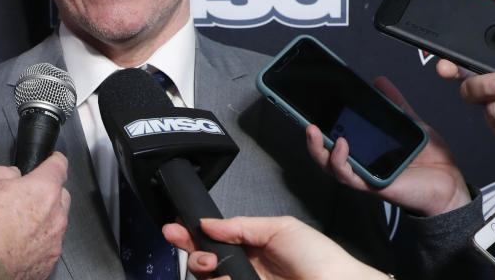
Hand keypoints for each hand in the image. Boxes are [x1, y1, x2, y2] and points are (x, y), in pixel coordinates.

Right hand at [0, 151, 69, 279]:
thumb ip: (4, 173)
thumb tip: (10, 176)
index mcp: (43, 190)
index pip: (59, 165)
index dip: (53, 160)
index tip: (52, 160)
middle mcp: (55, 215)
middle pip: (60, 196)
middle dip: (46, 193)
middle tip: (23, 198)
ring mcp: (53, 241)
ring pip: (54, 222)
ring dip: (41, 220)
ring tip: (13, 226)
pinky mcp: (47, 263)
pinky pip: (47, 246)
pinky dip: (36, 243)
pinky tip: (15, 244)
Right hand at [163, 216, 383, 279]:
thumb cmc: (320, 257)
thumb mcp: (280, 228)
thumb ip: (241, 225)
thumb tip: (208, 223)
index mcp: (250, 248)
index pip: (213, 240)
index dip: (191, 234)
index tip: (175, 228)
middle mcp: (243, 270)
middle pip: (203, 263)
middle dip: (192, 253)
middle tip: (197, 251)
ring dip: (203, 271)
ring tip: (215, 269)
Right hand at [305, 76, 470, 216]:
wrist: (451, 185)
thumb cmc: (432, 162)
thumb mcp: (412, 124)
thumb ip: (395, 104)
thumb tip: (380, 82)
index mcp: (367, 150)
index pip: (336, 138)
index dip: (322, 126)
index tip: (313, 107)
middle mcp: (362, 164)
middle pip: (326, 154)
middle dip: (311, 139)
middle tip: (306, 121)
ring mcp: (366, 175)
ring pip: (331, 166)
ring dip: (319, 148)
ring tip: (315, 131)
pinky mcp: (373, 185)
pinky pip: (349, 176)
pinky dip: (341, 160)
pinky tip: (342, 144)